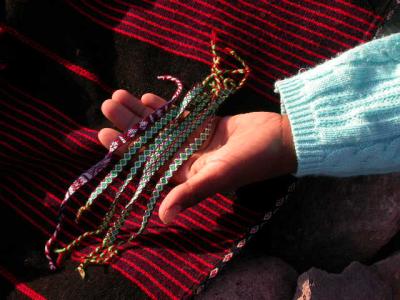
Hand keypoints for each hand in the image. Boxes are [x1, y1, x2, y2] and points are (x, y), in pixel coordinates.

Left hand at [99, 90, 296, 223]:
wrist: (281, 139)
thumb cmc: (253, 160)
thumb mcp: (219, 177)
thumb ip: (191, 194)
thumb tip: (162, 218)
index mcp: (186, 175)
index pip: (148, 163)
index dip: (126, 150)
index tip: (106, 134)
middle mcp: (187, 160)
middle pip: (150, 141)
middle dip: (129, 124)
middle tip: (108, 105)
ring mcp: (195, 141)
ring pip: (162, 126)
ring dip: (143, 112)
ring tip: (120, 95)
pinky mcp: (206, 125)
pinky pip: (180, 117)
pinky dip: (165, 108)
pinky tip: (149, 97)